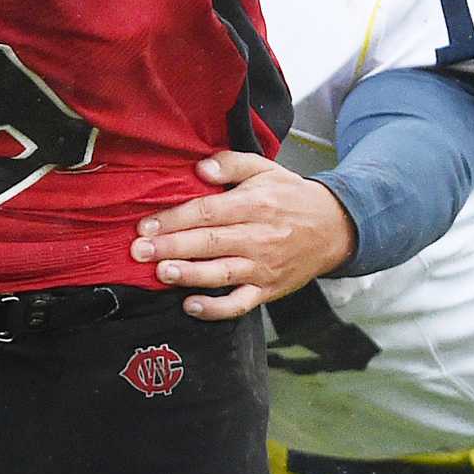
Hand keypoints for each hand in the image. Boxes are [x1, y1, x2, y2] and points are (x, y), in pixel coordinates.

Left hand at [130, 151, 357, 321]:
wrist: (334, 228)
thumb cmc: (291, 197)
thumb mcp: (265, 169)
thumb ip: (231, 164)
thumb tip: (199, 169)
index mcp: (254, 205)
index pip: (207, 212)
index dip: (174, 219)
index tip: (145, 225)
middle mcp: (258, 237)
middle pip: (209, 242)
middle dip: (171, 247)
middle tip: (139, 251)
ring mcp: (263, 267)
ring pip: (222, 274)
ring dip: (190, 275)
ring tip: (161, 273)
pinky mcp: (268, 290)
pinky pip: (240, 304)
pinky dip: (216, 309)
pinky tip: (191, 306)